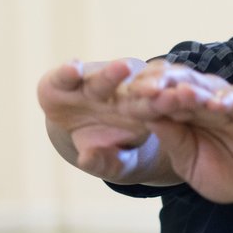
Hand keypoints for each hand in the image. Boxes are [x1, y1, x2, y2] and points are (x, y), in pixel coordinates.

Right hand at [37, 58, 155, 180]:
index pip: (153, 107)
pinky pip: (63, 77)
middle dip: (145, 88)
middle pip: (133, 90)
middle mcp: (117, 94)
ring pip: (102, 79)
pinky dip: (67, 73)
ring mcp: (89, 85)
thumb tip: (87, 158)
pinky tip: (73, 69)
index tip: (172, 102)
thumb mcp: (108, 163)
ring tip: (122, 68)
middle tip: (156, 88)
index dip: (162, 105)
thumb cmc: (101, 148)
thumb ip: (104, 163)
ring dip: (112, 74)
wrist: (76, 127)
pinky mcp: (60, 82)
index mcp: (139, 112)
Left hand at [117, 61, 232, 203]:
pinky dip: (230, 101)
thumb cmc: (226, 173)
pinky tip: (216, 103)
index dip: (141, 96)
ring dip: (192, 90)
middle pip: (180, 84)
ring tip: (176, 93)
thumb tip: (146, 117)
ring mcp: (231, 103)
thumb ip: (171, 140)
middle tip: (141, 89)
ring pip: (208, 89)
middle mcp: (206, 101)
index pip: (160, 95)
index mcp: (185, 111)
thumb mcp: (189, 162)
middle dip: (161, 85)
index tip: (119, 100)